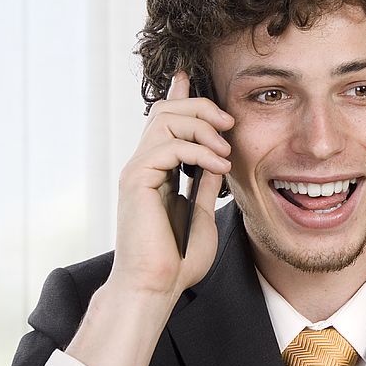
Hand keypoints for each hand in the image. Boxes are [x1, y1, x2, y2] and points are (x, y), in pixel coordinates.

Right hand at [111, 70, 233, 299]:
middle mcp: (143, 166)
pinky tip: (219, 167)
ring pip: (166, 121)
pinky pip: (168, 146)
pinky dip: (199, 151)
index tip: (189, 77)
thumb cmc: (178, 260)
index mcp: (157, 171)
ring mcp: (137, 171)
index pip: (165, 121)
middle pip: (166, 111)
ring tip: (226, 152)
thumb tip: (219, 160)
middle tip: (229, 122)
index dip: (178, 97)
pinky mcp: (136, 180)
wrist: (155, 287)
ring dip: (203, 128)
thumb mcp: (202, 213)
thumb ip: (206, 184)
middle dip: (201, 108)